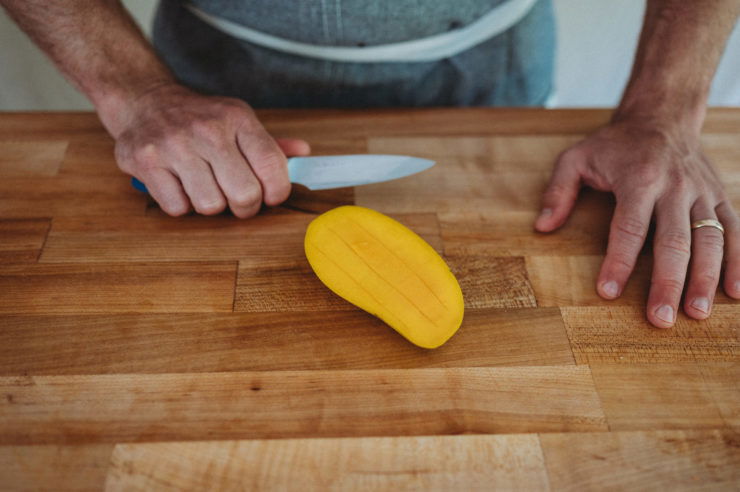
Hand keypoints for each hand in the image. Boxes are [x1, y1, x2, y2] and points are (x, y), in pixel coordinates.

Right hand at [111, 83, 309, 217]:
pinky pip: (178, 208)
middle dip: (245, 207)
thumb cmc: (200, 120)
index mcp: (237, 118)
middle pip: (244, 194)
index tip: (270, 197)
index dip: (277, 191)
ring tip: (203, 186)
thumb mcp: (237, 121)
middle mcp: (207, 130)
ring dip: (210, 204)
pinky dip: (180, 204)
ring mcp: (174, 145)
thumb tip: (304, 153)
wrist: (145, 101)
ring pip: (210, 206)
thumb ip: (270, 144)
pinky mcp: (146, 161)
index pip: (271, 165)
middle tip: (237, 200)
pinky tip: (178, 184)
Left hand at [534, 119, 739, 327]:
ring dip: (705, 279)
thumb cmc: (615, 144)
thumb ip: (558, 191)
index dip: (619, 261)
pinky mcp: (721, 198)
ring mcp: (702, 194)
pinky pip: (735, 231)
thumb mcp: (577, 157)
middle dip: (667, 283)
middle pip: (674, 241)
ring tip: (696, 314)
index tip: (607, 292)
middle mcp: (676, 187)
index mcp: (639, 178)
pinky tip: (736, 294)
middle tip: (659, 319)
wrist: (663, 116)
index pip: (629, 227)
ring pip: (710, 240)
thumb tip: (543, 227)